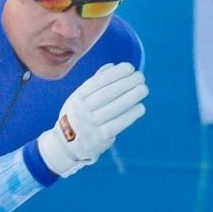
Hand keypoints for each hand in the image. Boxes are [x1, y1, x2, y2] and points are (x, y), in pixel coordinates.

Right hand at [37, 63, 146, 177]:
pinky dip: (130, 115)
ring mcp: (90, 125)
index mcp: (78, 97)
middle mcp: (82, 110)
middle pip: (105, 94)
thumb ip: (95, 82)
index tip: (129, 67)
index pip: (96, 82)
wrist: (68, 145)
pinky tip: (140, 107)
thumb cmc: (79, 115)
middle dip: (125, 83)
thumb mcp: (80, 98)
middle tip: (141, 77)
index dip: (114, 74)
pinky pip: (117, 124)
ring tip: (144, 89)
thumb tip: (112, 66)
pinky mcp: (100, 138)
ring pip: (113, 109)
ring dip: (131, 97)